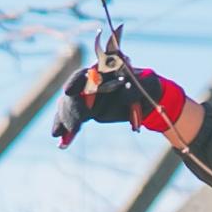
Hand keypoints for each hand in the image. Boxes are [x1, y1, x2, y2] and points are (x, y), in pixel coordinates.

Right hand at [54, 54, 185, 146]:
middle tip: (73, 127)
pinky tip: (61, 141)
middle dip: (71, 109)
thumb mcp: (149, 84)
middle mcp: (92, 83)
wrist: (151, 97)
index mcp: (104, 70)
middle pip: (73, 94)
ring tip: (60, 136)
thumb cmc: (149, 85)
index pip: (84, 74)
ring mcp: (89, 97)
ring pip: (69, 106)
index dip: (75, 81)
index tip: (69, 91)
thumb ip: (135, 88)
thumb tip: (124, 93)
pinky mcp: (91, 111)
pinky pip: (74, 119)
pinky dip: (65, 129)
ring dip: (64, 120)